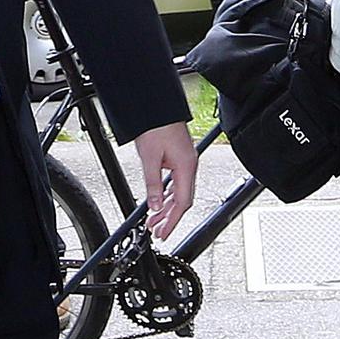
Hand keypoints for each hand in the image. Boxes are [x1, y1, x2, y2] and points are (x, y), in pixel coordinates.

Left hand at [133, 121, 197, 239]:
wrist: (157, 105)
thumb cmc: (156, 125)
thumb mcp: (150, 157)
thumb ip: (153, 183)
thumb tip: (154, 206)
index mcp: (187, 166)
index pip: (182, 202)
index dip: (173, 220)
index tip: (163, 233)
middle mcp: (189, 165)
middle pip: (182, 199)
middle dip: (169, 217)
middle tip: (157, 231)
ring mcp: (185, 161)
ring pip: (178, 192)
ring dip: (166, 207)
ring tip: (154, 220)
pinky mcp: (179, 157)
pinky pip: (175, 182)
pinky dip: (167, 195)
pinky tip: (159, 202)